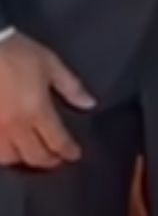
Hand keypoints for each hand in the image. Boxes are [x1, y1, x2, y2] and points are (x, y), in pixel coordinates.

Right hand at [0, 33, 94, 168]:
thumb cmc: (19, 54)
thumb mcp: (51, 64)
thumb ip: (71, 87)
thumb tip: (90, 104)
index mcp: (36, 111)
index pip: (56, 140)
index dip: (68, 151)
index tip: (75, 155)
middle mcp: (15, 126)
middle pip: (34, 156)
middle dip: (49, 161)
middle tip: (58, 159)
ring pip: (10, 160)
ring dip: (25, 160)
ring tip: (34, 155)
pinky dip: (4, 156)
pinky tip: (10, 150)